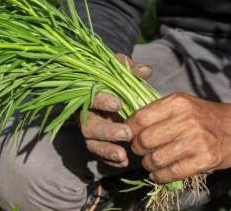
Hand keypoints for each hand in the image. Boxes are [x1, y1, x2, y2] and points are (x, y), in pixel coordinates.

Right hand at [79, 53, 151, 167]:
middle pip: (88, 126)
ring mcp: (89, 130)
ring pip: (92, 144)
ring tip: (123, 156)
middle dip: (107, 131)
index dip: (101, 101)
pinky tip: (124, 162)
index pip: (89, 97)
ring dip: (107, 151)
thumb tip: (145, 70)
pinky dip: (110, 160)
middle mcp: (84, 114)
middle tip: (126, 133)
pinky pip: (99, 154)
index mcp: (87, 93)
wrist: (109, 87)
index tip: (117, 104)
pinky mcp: (96, 142)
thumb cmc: (114, 76)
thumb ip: (130, 68)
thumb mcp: (120, 67)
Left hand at [128, 93, 230, 182]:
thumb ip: (158, 112)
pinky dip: (159, 176)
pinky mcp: (205, 160)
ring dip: (148, 164)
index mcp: (177, 103)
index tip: (130, 136)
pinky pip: (171, 172)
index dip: (130, 130)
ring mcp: (197, 141)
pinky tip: (158, 174)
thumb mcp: (183, 104)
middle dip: (137, 149)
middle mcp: (187, 120)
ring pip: (156, 159)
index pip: (140, 119)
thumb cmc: (206, 116)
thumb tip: (129, 125)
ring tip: (150, 163)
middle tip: (140, 151)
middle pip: (145, 140)